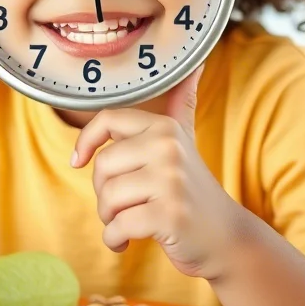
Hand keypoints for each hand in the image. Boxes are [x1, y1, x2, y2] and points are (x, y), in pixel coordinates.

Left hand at [71, 67, 237, 280]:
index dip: (85, 141)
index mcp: (165, 127)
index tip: (77, 162)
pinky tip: (128, 242)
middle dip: (104, 194)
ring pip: (107, 198)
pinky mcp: (170, 215)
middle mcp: (169, 147)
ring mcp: (171, 181)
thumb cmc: (194, 190)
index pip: (107, 119)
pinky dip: (115, 240)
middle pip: (102, 166)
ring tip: (129, 222)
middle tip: (126, 205)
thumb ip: (182, 103)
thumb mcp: (187, 141)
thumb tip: (196, 64)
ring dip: (109, 219)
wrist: (227, 237)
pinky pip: (117, 227)